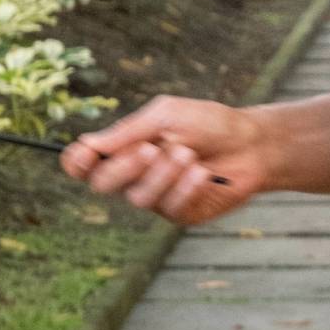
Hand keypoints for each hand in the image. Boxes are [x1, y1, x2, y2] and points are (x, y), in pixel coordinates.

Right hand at [57, 93, 270, 224]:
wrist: (252, 143)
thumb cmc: (209, 123)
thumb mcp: (168, 115)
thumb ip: (129, 131)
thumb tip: (87, 144)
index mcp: (126, 148)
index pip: (84, 164)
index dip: (77, 162)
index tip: (86, 154)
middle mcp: (134, 176)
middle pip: (103, 183)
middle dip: (126, 166)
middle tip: (153, 149)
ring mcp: (156, 197)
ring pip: (138, 198)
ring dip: (164, 174)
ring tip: (189, 154)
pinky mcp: (180, 213)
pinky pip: (169, 208)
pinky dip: (186, 187)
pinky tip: (204, 173)